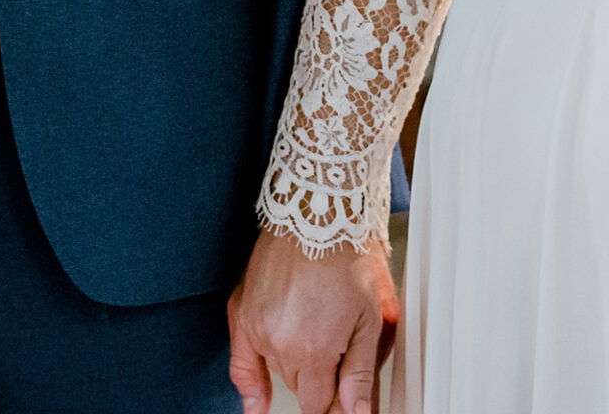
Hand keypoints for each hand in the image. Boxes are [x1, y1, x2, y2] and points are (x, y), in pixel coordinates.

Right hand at [228, 225, 396, 413]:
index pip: (319, 403)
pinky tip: (256, 404)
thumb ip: (360, 372)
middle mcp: (281, 345)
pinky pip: (240, 362)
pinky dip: (249, 383)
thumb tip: (357, 412)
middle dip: (318, 378)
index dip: (334, 402)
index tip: (343, 397)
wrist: (317, 214)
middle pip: (300, 386)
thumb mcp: (368, 317)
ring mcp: (258, 329)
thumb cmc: (346, 257)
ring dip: (295, 365)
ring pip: (279, 369)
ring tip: (315, 331)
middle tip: (336, 350)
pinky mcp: (242, 311)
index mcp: (315, 350)